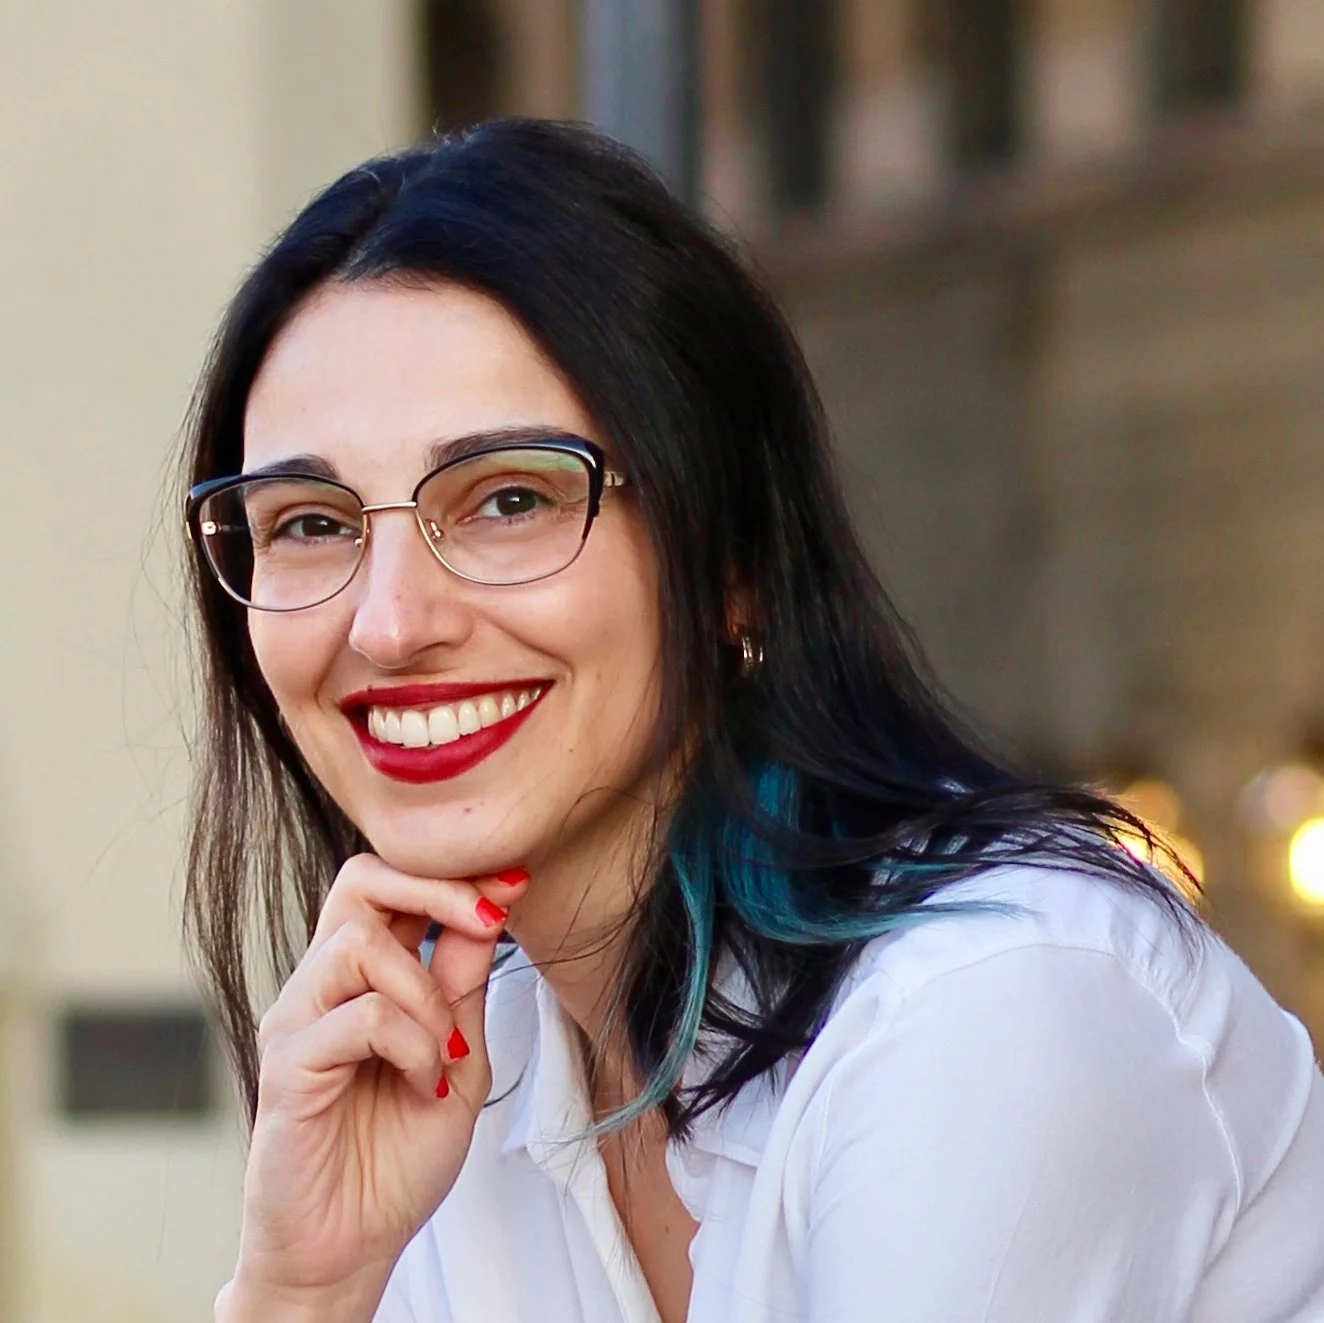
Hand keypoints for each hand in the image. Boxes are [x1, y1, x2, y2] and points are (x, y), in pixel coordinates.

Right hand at [225, 853, 528, 1317]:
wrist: (351, 1249)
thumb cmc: (396, 1158)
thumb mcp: (457, 1056)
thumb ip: (462, 984)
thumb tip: (489, 906)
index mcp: (362, 978)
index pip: (392, 884)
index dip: (454, 874)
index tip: (515, 882)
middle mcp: (322, 986)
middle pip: (361, 881)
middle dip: (437, 890)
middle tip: (489, 921)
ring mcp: (297, 1021)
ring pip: (360, 942)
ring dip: (426, 992)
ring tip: (445, 1051)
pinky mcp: (287, 1066)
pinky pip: (362, 1017)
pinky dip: (413, 1045)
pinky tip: (424, 1085)